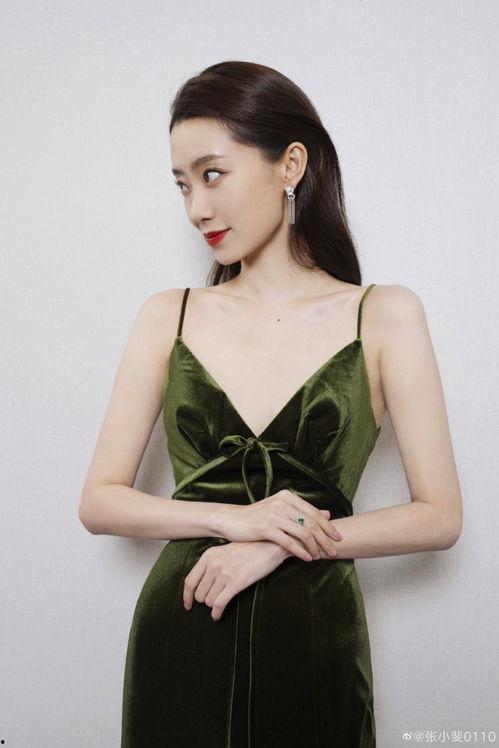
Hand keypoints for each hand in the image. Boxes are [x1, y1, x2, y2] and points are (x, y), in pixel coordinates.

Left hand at [183, 540, 286, 621]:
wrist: (268, 545)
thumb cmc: (248, 549)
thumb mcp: (224, 551)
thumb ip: (212, 563)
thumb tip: (202, 582)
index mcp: (209, 556)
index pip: (190, 581)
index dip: (187, 596)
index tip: (188, 605)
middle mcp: (213, 564)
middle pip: (199, 593)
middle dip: (205, 600)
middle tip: (213, 601)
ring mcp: (224, 573)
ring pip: (208, 600)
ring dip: (213, 605)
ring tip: (220, 604)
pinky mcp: (236, 582)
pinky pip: (219, 604)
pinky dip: (217, 613)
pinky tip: (217, 616)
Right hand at [216, 489, 342, 561]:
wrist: (231, 520)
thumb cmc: (257, 517)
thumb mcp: (280, 510)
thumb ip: (302, 512)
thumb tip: (327, 513)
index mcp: (287, 497)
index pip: (314, 512)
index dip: (328, 526)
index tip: (338, 538)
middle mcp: (282, 503)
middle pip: (311, 523)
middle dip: (325, 539)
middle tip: (334, 551)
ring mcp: (274, 515)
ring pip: (303, 533)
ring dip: (315, 547)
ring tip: (322, 557)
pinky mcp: (266, 528)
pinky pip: (289, 542)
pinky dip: (301, 552)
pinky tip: (308, 559)